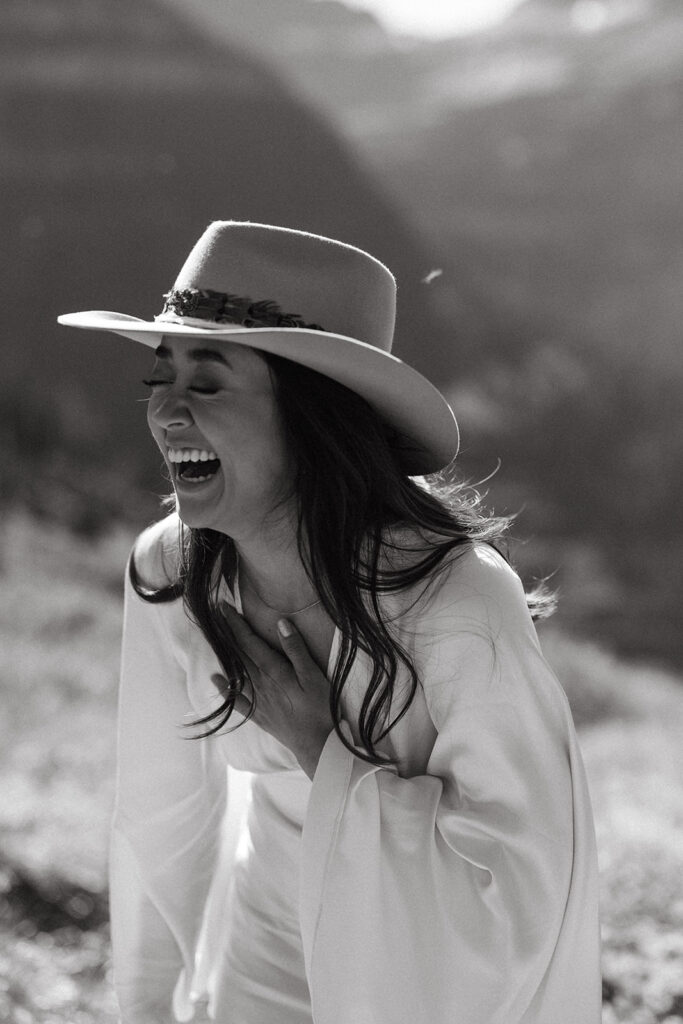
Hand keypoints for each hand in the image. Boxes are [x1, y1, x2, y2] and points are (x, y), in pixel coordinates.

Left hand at [212, 603, 333, 778]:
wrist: (318, 745)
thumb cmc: (321, 708)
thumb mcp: (314, 675)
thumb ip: (296, 650)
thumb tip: (281, 623)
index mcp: (274, 671)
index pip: (249, 642)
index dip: (236, 624)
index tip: (224, 608)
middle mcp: (261, 684)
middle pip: (239, 655)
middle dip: (228, 634)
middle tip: (216, 616)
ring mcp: (259, 701)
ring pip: (237, 673)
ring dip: (225, 655)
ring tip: (214, 640)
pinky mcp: (260, 715)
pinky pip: (238, 701)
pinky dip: (226, 690)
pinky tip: (217, 680)